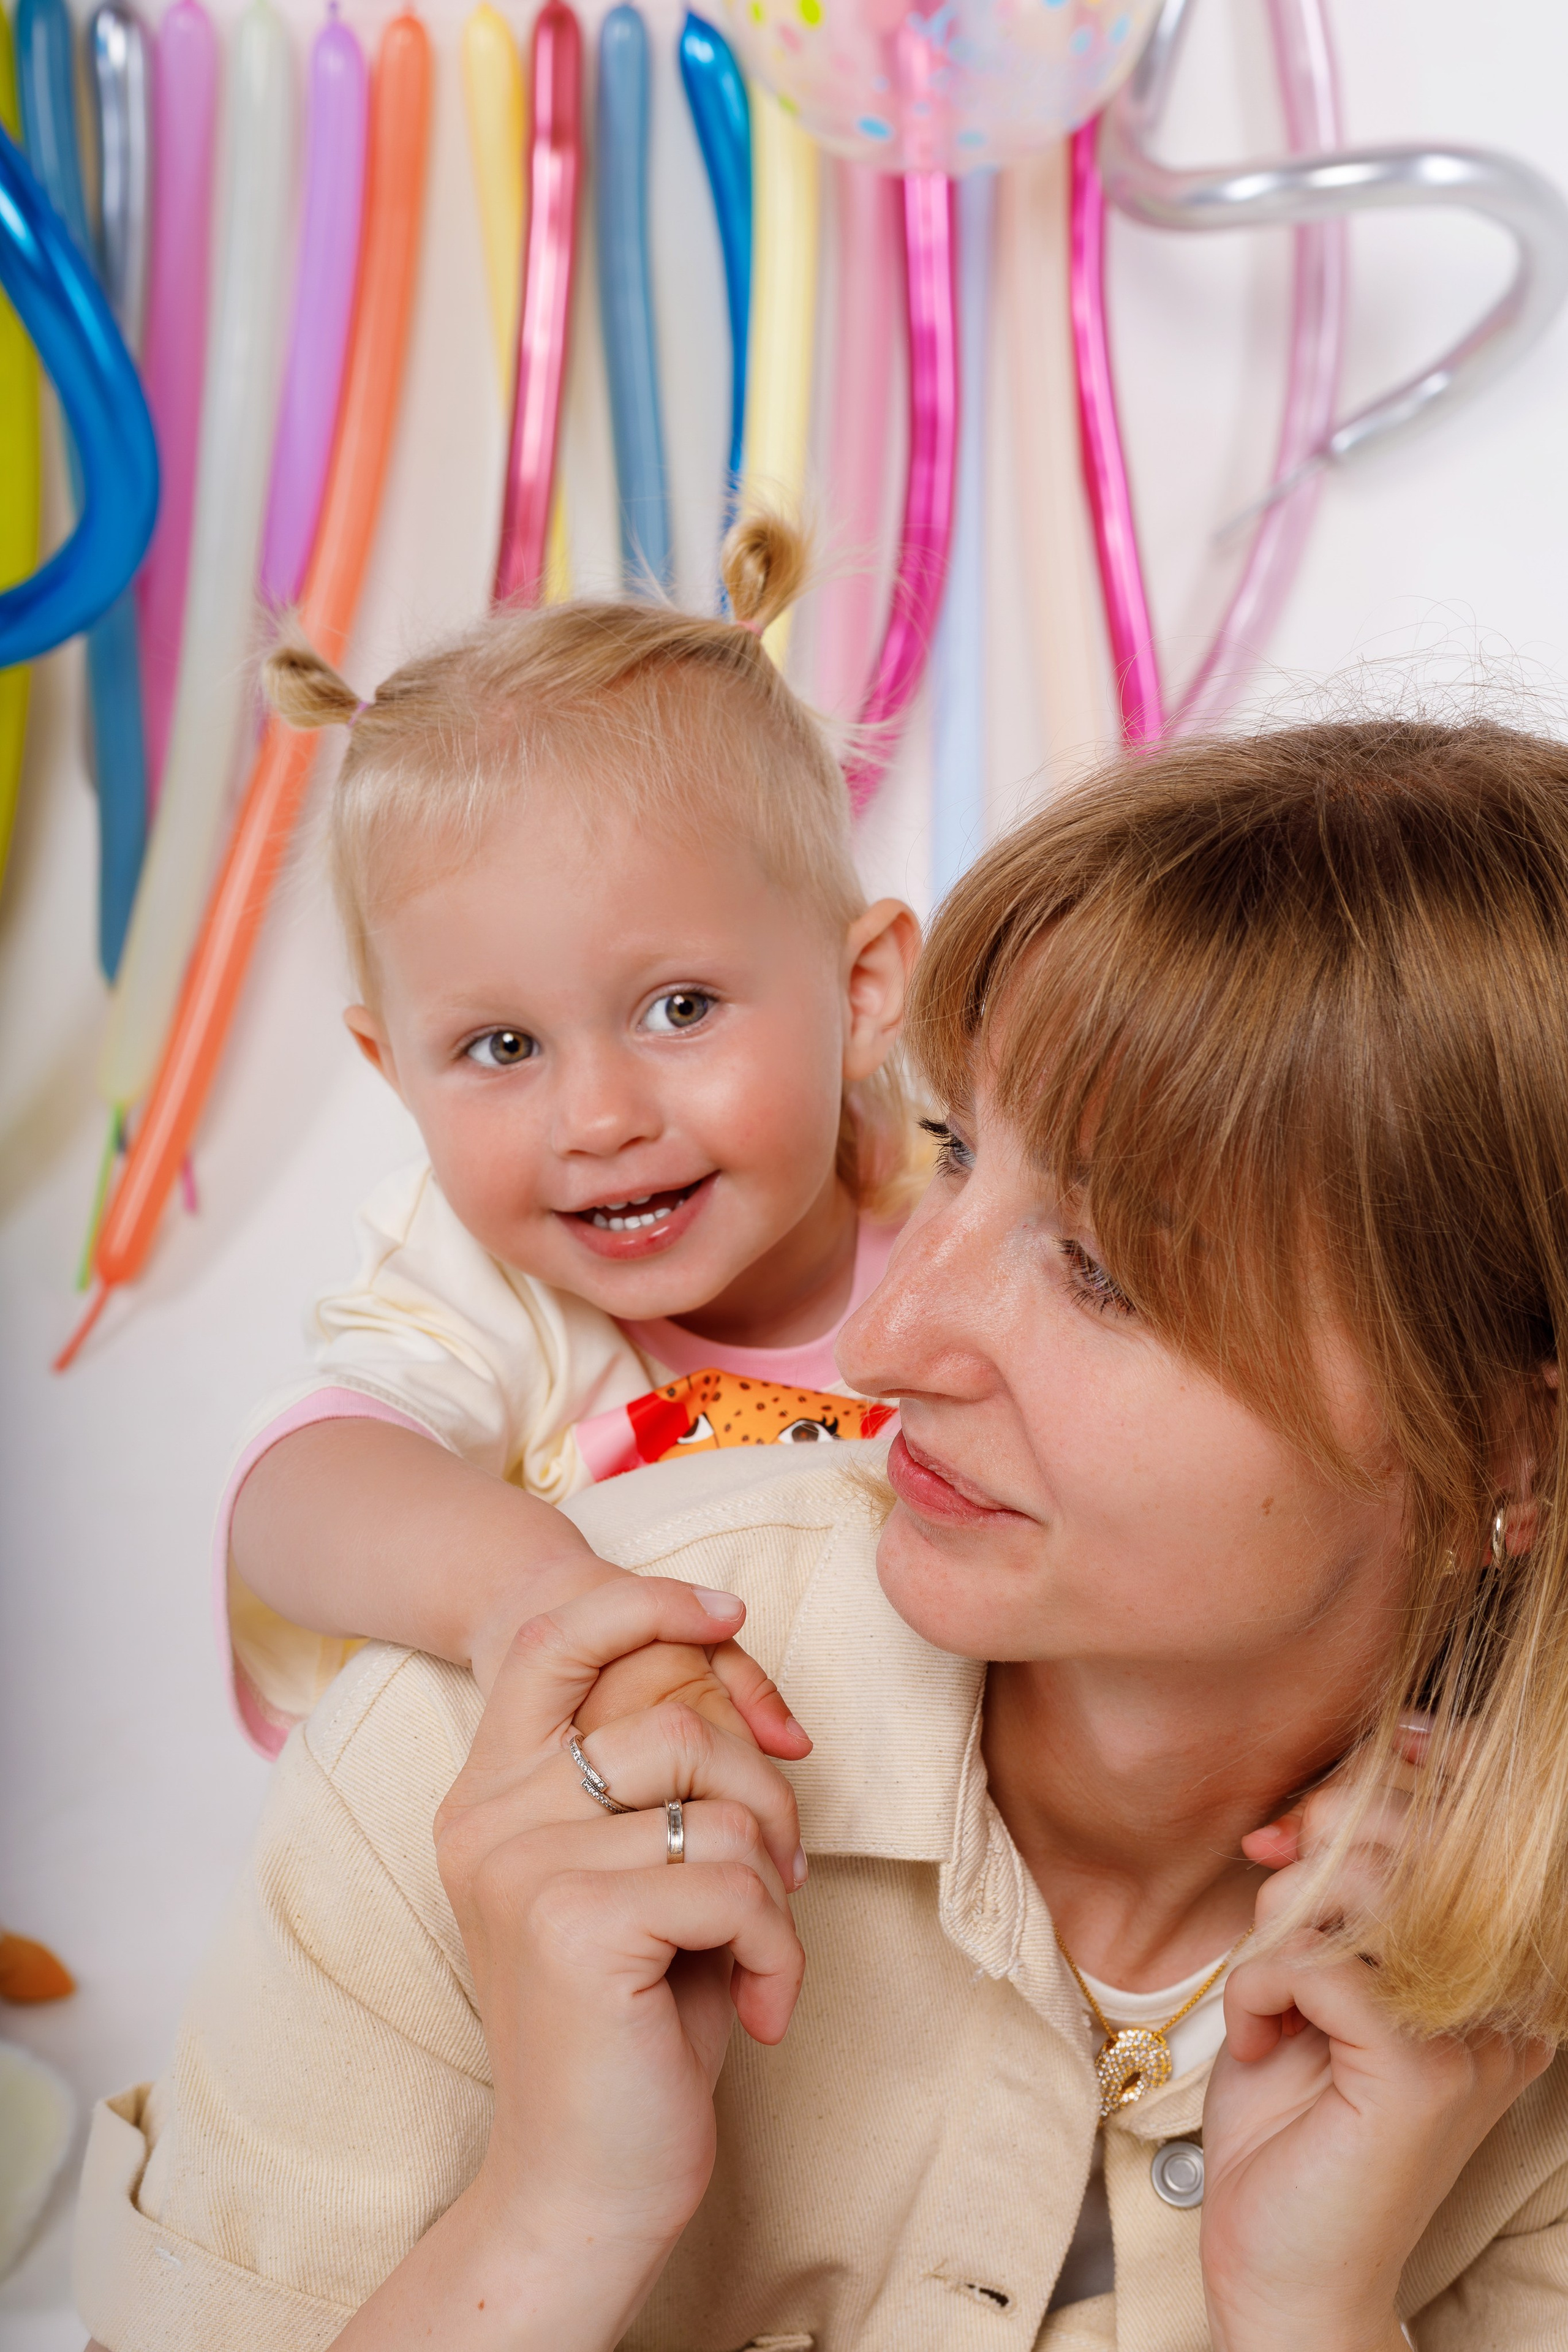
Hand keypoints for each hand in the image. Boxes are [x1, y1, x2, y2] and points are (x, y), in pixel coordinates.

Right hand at [425, 1579, 806, 2344]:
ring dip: (774, 1878)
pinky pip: (732, 1883)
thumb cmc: (636, 2029)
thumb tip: (751, 1693)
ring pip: (714, 1800)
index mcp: (491, 1794)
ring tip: (762, 1949)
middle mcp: (488, 1817)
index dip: (651, 1604)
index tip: (732, 1618)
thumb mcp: (644, 1878)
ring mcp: (522, 1868)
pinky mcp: (573, 1925)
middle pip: (675, 1716)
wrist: (588, 2186)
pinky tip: (761, 2008)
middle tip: (779, 1880)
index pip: (557, 1637)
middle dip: (763, 1792)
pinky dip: (778, 1947)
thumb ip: (665, 1781)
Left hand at [1201, 1766, 1550, 2351]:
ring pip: (1360, 1888)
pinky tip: (1262, 2040)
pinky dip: (1259, 1986)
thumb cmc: (1289, 2124)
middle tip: (1267, 1902)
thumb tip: (1298, 1816)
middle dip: (1315, 1841)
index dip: (1396, 1775)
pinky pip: (1316, 1961)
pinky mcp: (1420, 2072)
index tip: (1305, 1813)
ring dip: (1277, 1926)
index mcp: (1491, 1970)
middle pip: (1412, 1835)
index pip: (1466, 1823)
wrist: (1277, 2263)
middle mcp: (1504, 1999)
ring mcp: (1470, 2036)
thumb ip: (1326, 1895)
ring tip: (1269, 1993)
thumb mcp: (1306, 1977)